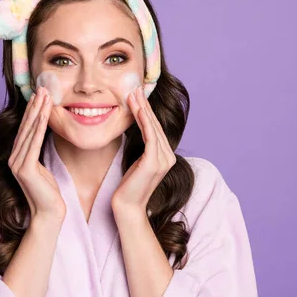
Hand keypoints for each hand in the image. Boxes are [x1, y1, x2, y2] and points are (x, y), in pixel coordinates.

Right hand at [8, 86, 65, 220]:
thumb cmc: (49, 192)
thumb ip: (38, 153)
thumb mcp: (43, 167)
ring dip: (37, 112)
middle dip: (34, 106)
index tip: (39, 95)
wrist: (49, 214)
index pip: (26, 129)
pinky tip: (43, 115)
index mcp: (18, 157)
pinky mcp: (24, 169)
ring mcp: (17, 163)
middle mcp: (14, 158)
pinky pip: (34, 143)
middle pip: (26, 126)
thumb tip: (41, 137)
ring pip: (29, 132)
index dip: (32, 111)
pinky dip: (39, 127)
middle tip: (42, 87)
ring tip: (44, 95)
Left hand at [111, 86, 175, 211]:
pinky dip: (143, 121)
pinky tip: (136, 109)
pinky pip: (149, 136)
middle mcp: (168, 157)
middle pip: (156, 125)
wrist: (127, 208)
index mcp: (166, 157)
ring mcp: (164, 160)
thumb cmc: (127, 187)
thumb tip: (134, 130)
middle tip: (135, 88)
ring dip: (143, 109)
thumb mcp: (136, 163)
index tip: (136, 95)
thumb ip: (141, 148)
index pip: (155, 129)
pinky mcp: (154, 162)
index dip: (146, 111)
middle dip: (145, 105)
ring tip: (133, 94)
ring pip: (153, 128)